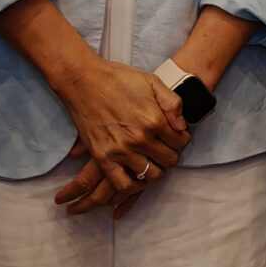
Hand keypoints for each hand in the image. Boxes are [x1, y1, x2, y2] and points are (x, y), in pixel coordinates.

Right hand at [48, 58, 190, 213]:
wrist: (83, 81)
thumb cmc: (118, 79)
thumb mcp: (152, 82)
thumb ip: (173, 104)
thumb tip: (182, 127)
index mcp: (154, 120)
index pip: (180, 142)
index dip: (181, 139)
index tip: (175, 137)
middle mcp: (140, 138)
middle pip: (168, 160)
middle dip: (170, 155)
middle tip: (163, 148)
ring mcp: (121, 150)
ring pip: (150, 175)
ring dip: (155, 170)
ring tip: (152, 161)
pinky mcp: (103, 157)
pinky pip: (123, 184)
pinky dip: (133, 187)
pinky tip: (136, 178)